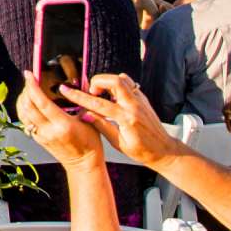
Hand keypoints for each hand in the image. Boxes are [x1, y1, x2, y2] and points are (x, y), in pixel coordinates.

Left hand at [16, 80, 103, 167]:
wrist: (84, 165)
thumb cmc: (90, 143)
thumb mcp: (89, 119)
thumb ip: (82, 100)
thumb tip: (83, 79)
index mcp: (62, 125)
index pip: (41, 103)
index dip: (32, 87)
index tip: (29, 74)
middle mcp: (48, 131)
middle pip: (28, 107)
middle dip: (26, 89)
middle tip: (30, 79)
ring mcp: (41, 136)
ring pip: (23, 114)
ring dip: (22, 99)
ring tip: (28, 89)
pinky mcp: (38, 139)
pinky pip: (25, 121)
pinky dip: (24, 110)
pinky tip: (28, 102)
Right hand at [62, 73, 179, 167]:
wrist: (163, 151)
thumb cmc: (142, 151)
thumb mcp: (119, 143)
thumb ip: (102, 126)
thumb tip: (86, 114)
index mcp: (126, 119)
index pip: (98, 103)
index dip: (79, 96)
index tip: (66, 90)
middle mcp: (135, 106)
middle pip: (114, 81)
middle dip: (97, 82)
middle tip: (91, 93)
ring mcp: (141, 101)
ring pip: (122, 79)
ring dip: (108, 82)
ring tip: (102, 95)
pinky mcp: (143, 99)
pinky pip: (129, 84)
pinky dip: (117, 86)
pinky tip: (113, 98)